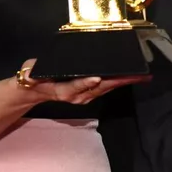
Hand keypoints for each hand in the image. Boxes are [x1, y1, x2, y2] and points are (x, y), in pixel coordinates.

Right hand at [17, 60, 146, 104]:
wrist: (37, 89)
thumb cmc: (34, 79)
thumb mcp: (29, 75)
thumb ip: (29, 75)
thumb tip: (29, 75)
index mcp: (64, 91)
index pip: (77, 87)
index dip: (86, 83)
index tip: (97, 78)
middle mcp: (78, 96)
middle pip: (101, 87)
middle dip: (120, 81)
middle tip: (138, 75)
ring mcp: (86, 95)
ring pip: (108, 88)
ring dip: (125, 82)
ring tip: (142, 76)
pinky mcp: (91, 93)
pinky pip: (108, 87)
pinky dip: (120, 82)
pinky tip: (132, 77)